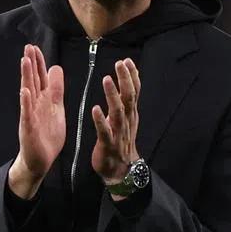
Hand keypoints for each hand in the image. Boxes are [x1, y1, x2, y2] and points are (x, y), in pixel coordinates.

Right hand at [9, 44, 63, 199]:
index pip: (40, 77)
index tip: (35, 48)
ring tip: (24, 61)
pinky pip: (27, 114)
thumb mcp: (56, 108)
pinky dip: (26, 103)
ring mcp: (31, 115)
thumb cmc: (48, 134)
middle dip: (31, 64)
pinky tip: (24, 92)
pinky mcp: (29, 128)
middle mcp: (36, 104)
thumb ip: (55, 89)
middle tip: (28, 47)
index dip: (38, 63)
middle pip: (33, 80)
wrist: (41, 159)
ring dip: (26, 76)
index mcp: (44, 100)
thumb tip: (56, 68)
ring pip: (28, 92)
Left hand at [91, 58, 140, 185]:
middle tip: (119, 64)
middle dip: (125, 80)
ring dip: (112, 95)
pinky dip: (100, 120)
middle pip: (129, 98)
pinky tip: (95, 109)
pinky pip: (104, 131)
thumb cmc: (121, 142)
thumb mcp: (127, 119)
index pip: (134, 92)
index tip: (127, 61)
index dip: (132, 76)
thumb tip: (128, 79)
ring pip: (118, 112)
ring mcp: (118, 133)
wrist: (121, 170)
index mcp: (131, 114)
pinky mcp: (107, 144)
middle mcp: (127, 121)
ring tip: (107, 80)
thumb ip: (127, 100)